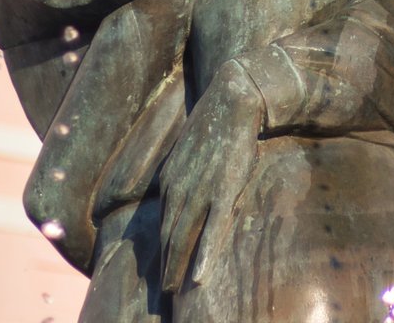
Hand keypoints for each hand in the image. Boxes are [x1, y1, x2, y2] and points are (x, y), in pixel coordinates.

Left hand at [159, 61, 263, 292]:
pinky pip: (212, 230)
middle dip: (166, 266)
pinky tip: (199, 275)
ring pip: (184, 238)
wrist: (232, 100)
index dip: (162, 250)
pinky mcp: (224, 190)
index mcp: (170, 180)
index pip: (163, 224)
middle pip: (169, 236)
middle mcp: (179, 188)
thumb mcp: (188, 153)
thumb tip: (180, 197)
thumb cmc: (214, 125)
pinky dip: (204, 255)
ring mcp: (200, 191)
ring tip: (175, 291)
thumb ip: (182, 177)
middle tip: (164, 291)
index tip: (161, 270)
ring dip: (178, 267)